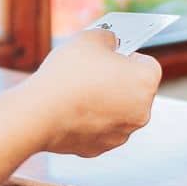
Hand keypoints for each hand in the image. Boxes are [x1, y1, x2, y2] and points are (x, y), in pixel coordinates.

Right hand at [25, 29, 161, 156]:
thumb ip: (108, 38)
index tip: (112, 54)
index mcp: (146, 82)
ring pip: (118, 111)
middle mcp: (142, 111)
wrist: (39, 113)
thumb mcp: (90, 38)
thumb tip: (111, 43)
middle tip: (94, 70)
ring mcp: (122, 133)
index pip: (147, 64)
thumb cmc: (67, 75)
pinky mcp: (101, 148)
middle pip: (134, 89)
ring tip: (79, 89)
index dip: (129, 56)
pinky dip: (90, 119)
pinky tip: (72, 109)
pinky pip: (100, 128)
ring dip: (105, 100)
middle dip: (118, 79)